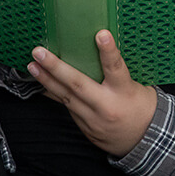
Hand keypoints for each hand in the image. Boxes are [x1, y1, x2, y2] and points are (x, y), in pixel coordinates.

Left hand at [27, 30, 157, 156]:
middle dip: (56, 67)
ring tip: (32, 66)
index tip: (101, 34)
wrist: (142, 141)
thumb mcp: (137, 86)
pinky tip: (41, 84)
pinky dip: (53, 94)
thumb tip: (97, 51)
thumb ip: (118, 73)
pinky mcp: (84, 127)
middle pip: (78, 84)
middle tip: (39, 52)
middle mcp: (106, 105)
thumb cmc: (141, 107)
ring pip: (66, 97)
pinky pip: (66, 107)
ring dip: (46, 80)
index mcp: (124, 91)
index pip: (116, 68)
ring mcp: (93, 119)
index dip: (108, 51)